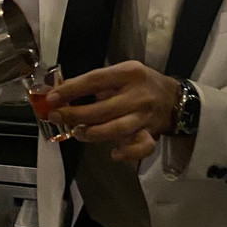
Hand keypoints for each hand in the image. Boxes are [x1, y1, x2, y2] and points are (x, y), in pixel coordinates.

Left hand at [45, 61, 180, 161]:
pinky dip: (127, 153)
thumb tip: (62, 92)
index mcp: (129, 73)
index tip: (52, 98)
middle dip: (75, 115)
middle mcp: (138, 95)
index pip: (95, 80)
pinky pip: (141, 148)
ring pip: (117, 129)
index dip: (71, 90)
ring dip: (93, 133)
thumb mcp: (122, 73)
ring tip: (77, 132)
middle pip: (102, 108)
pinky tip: (114, 154)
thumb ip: (97, 82)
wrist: (175, 99)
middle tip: (56, 117)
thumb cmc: (141, 83)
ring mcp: (145, 116)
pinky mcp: (152, 134)